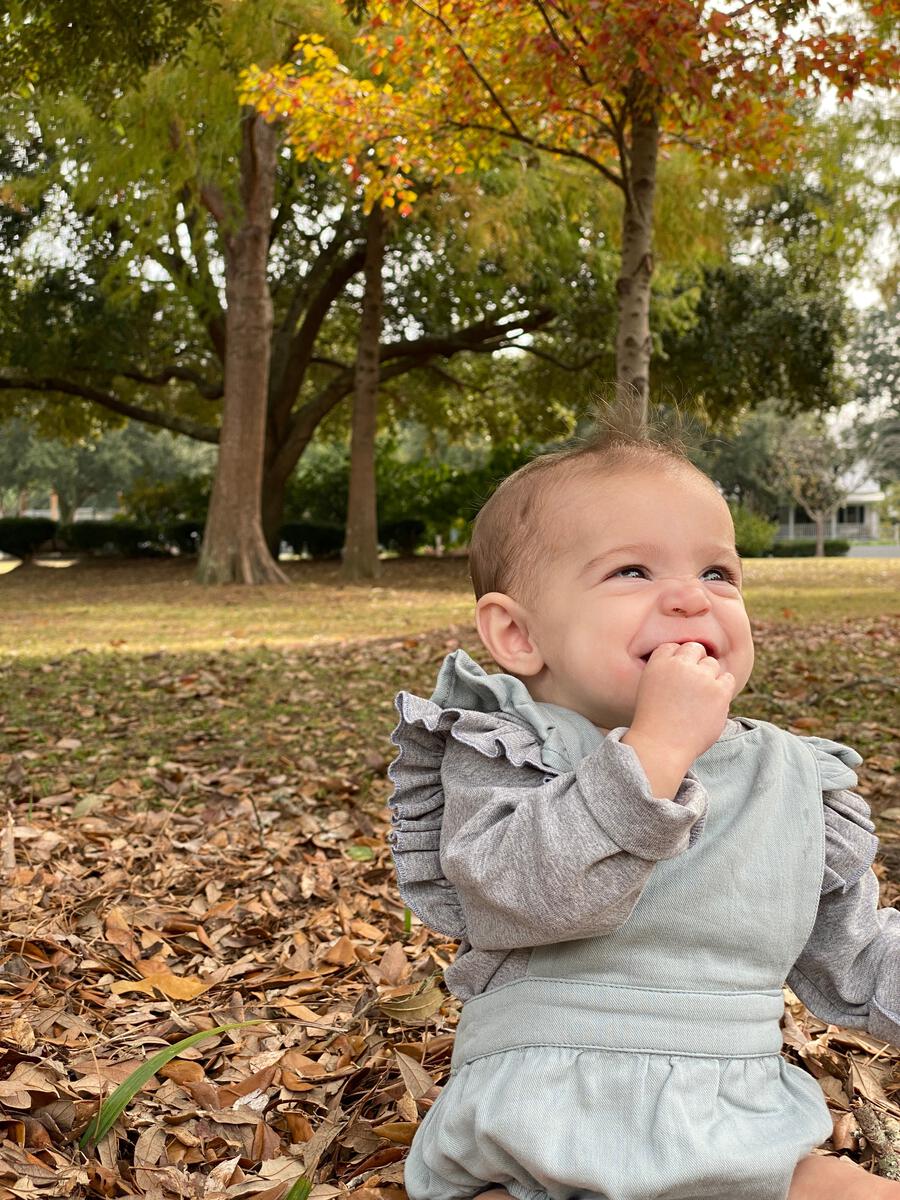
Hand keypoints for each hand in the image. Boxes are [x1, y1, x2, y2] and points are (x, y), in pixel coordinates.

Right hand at [622, 642, 734, 797]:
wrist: (661, 746)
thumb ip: (667, 671)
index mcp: (658, 662)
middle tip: (691, 686)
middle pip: (695, 649)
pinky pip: (728, 678)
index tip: (677, 677)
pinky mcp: (719, 691)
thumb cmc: (654, 722)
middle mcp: (680, 665)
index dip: (677, 661)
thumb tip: (691, 662)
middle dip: (695, 663)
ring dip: (709, 677)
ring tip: (699, 699)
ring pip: (712, 664)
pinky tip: (711, 703)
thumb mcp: (649, 688)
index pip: (674, 647)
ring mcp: (701, 677)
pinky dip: (722, 688)